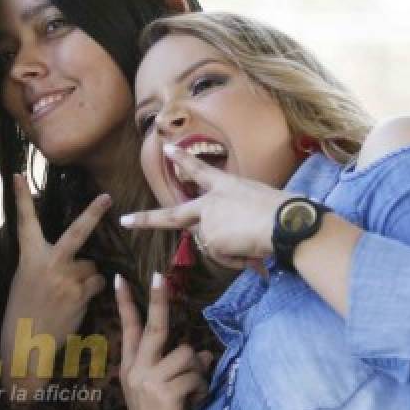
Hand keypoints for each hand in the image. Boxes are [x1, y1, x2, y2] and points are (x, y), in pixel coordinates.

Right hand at [0, 174, 110, 365]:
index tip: (18, 175)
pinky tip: (77, 302)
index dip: (20, 197)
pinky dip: (91, 290)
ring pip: (91, 266)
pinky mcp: (80, 296)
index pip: (25, 222)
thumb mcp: (24, 279)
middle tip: (107, 197)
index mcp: (29, 257)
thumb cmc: (23, 311)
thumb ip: (44, 262)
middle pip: (76, 232)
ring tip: (69, 293)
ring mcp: (66, 279)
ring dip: (87, 276)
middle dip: (93, 213)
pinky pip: (96, 284)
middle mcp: (48, 264)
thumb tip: (71, 254)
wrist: (26, 344)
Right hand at [116, 273, 213, 409]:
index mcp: (131, 368)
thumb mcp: (164, 392)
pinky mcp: (164, 392)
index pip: (128, 329)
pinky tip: (195, 402)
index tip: (120, 278)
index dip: (126, 303)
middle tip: (162, 276)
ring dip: (198, 371)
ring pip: (186, 353)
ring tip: (194, 392)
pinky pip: (194, 375)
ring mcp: (147, 380)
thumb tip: (203, 354)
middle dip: (159, 300)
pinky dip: (201, 387)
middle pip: (154, 326)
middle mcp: (135, 370)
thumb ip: (177, 368)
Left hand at [121, 143, 289, 270]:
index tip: (167, 149)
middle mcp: (210, 202)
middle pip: (173, 214)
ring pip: (210, 245)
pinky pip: (221, 258)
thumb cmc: (283, 212)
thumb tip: (235, 240)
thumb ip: (238, 216)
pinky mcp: (208, 239)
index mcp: (226, 186)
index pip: (199, 170)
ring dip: (231, 251)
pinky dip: (236, 260)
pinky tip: (250, 252)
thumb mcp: (258, 203)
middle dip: (146, 219)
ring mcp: (206, 221)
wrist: (285, 223)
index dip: (182, 159)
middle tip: (125, 221)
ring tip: (254, 243)